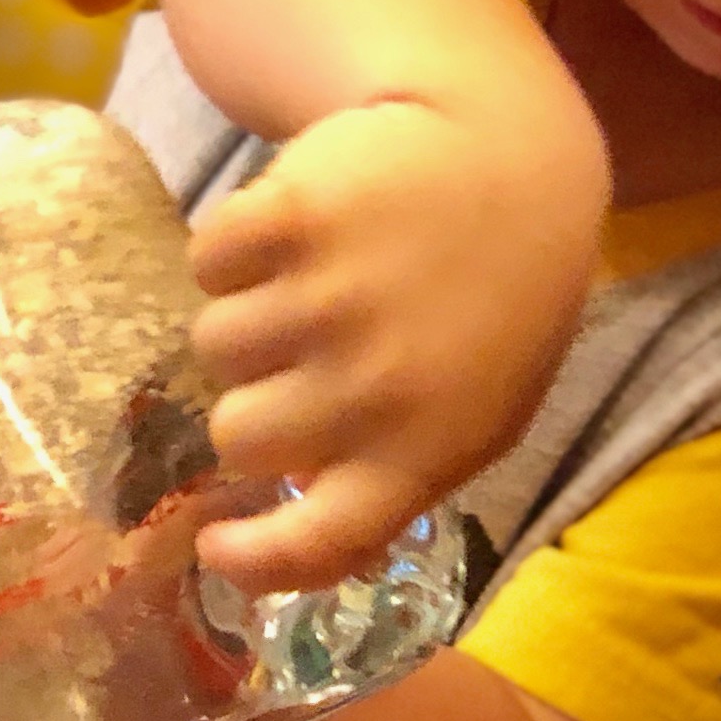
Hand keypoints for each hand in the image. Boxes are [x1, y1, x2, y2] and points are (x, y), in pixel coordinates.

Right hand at [184, 92, 603, 590]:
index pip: (318, 542)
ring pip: (213, 346)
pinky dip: (234, 248)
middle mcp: (376, 388)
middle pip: (238, 438)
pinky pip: (208, 261)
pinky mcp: (294, 215)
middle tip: (300, 359)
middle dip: (253, 403)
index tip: (213, 545)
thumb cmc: (488, 308)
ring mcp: (333, 298)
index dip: (253, 560)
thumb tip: (276, 546)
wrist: (512, 160)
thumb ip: (384, 483)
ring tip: (309, 286)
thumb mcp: (470, 415)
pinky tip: (295, 235)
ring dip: (246, 320)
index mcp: (424, 453)